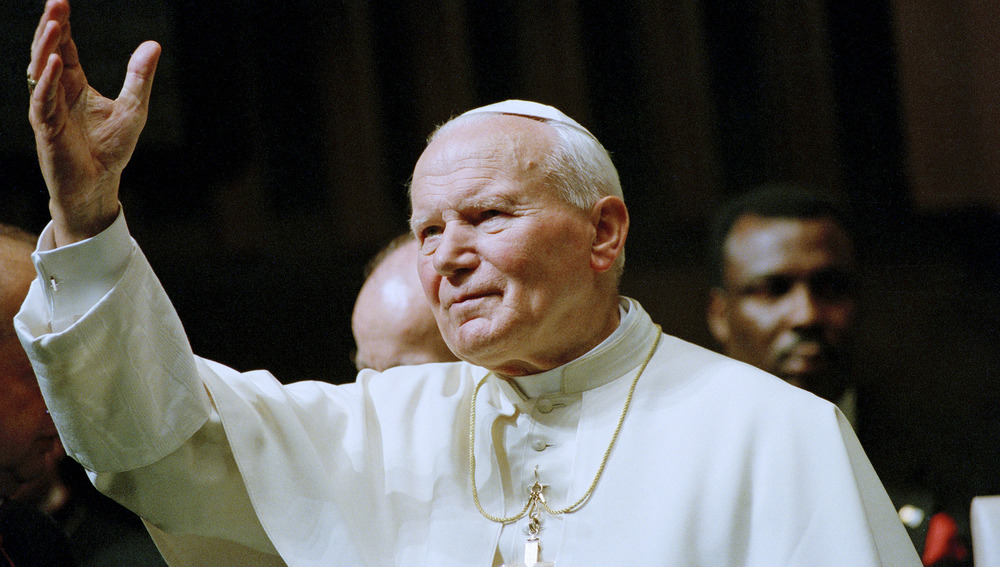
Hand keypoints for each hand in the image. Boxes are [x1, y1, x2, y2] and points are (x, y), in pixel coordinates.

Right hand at [28, 0, 160, 245]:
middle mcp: (56, 93)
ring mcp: (48, 110)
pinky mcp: (47, 130)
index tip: (62, 0)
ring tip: (53, 23)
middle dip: (51, 28)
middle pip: (48, 53)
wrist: (99, 185)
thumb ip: (139, 76)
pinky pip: (43, 101)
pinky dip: (48, 81)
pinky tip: (55, 62)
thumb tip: (153, 44)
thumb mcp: (133, 107)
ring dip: (46, 48)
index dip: (62, 25)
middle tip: (55, 1)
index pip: (64, 49)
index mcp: (73, 86)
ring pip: (41, 72)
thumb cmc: (111, 149)